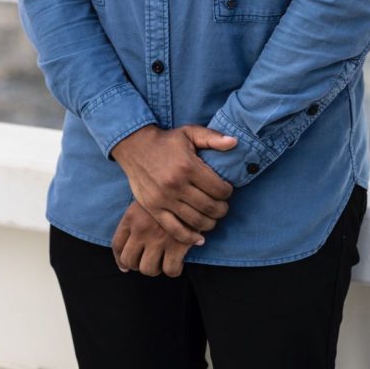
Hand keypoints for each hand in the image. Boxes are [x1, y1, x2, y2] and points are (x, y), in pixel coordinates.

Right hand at [111, 124, 236, 244]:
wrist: (135, 146)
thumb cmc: (167, 140)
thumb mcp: (190, 132)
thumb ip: (213, 137)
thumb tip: (234, 142)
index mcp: (187, 166)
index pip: (218, 189)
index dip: (228, 192)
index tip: (227, 190)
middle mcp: (176, 184)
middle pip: (209, 207)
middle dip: (222, 209)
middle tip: (222, 206)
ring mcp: (164, 199)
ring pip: (196, 221)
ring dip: (210, 223)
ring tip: (212, 217)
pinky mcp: (154, 209)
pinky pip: (175, 230)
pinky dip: (190, 238)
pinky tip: (199, 238)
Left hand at [112, 201, 190, 277]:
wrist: (192, 189)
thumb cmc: (169, 195)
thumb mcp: (147, 201)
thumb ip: (136, 220)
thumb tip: (126, 257)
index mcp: (132, 216)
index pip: (117, 245)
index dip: (120, 260)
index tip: (125, 266)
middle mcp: (141, 228)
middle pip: (129, 260)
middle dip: (137, 265)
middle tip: (148, 261)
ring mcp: (158, 238)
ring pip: (148, 269)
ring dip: (155, 268)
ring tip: (163, 260)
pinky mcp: (177, 245)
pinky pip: (170, 270)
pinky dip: (175, 269)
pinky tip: (179, 261)